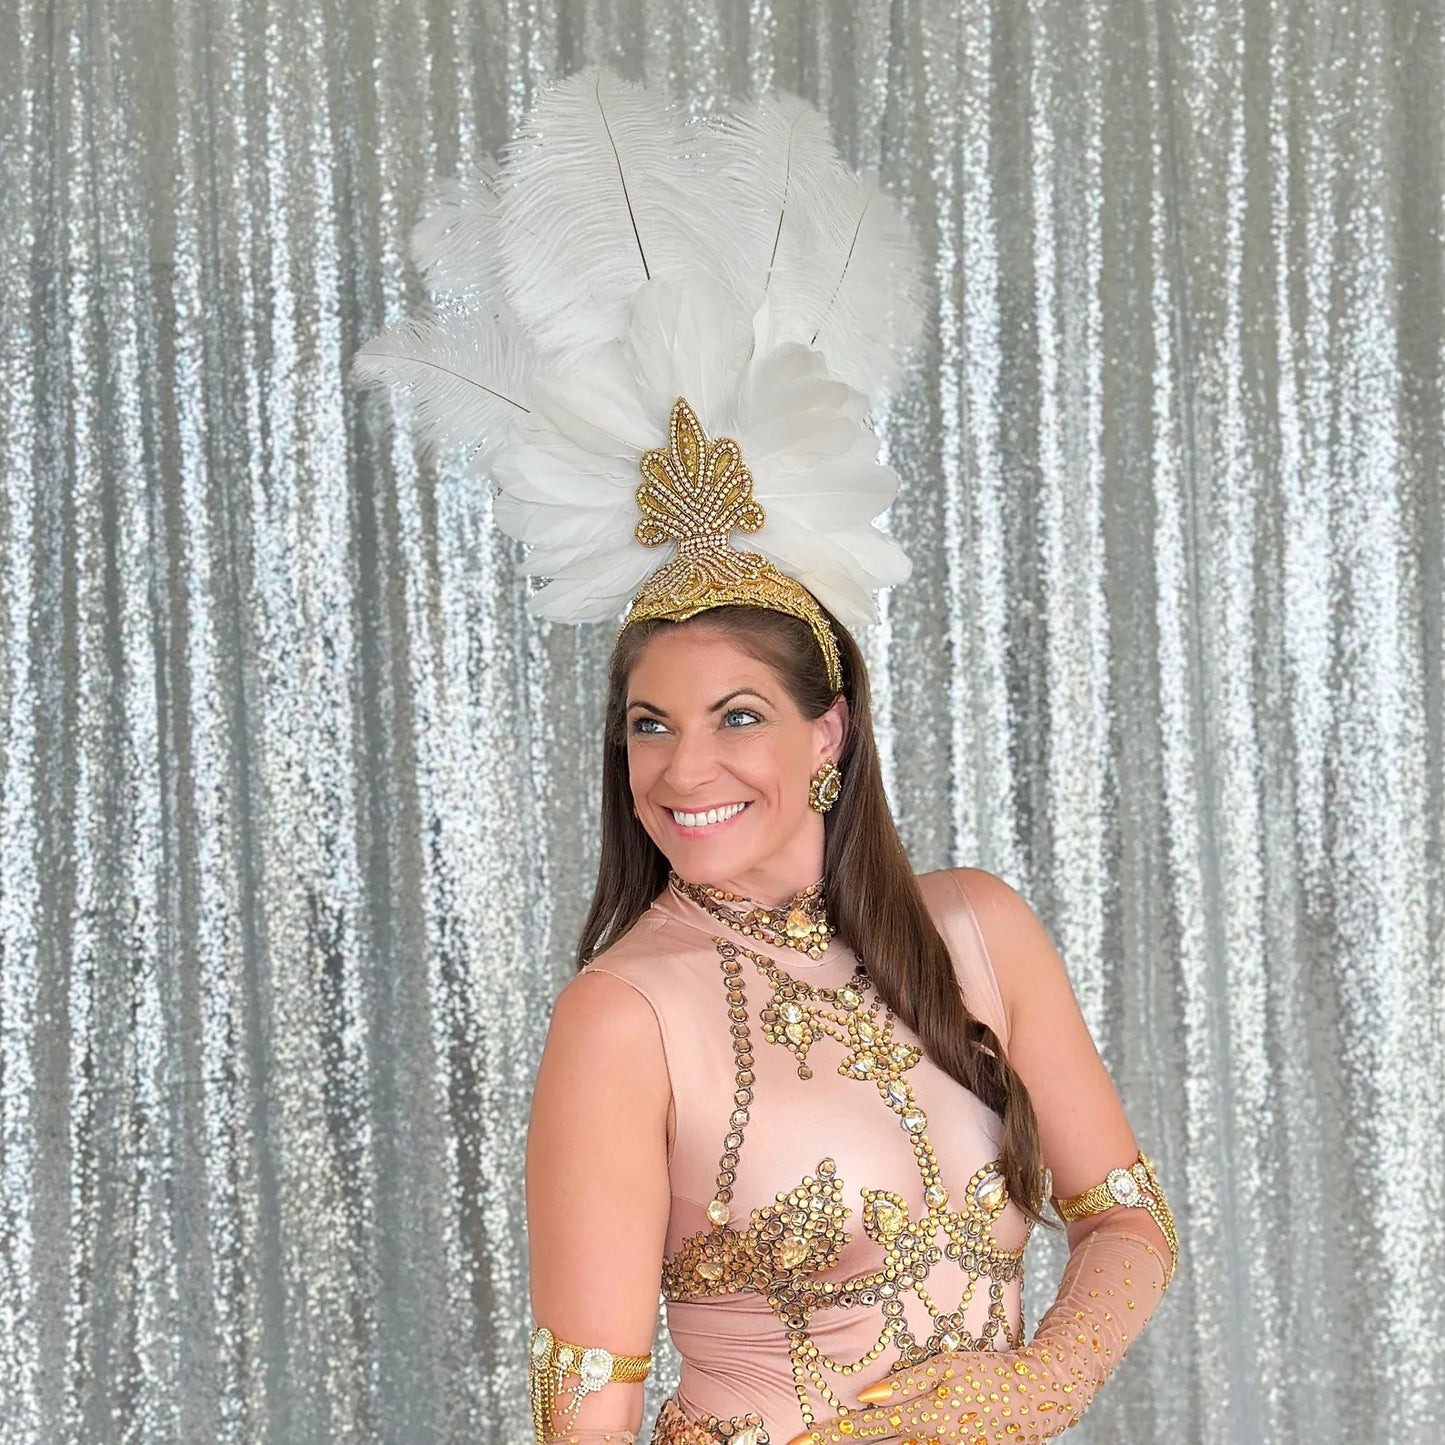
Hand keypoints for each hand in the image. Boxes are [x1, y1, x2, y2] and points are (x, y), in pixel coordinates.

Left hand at [782, 1344, 1088, 1444]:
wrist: (1039, 1398)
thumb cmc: (991, 1372)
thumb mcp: (947, 1367)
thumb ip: (905, 1386)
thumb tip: (863, 1399)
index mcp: (923, 1419)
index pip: (863, 1430)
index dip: (828, 1436)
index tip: (797, 1442)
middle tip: (801, 1443)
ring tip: (831, 1439)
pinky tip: (880, 1438)